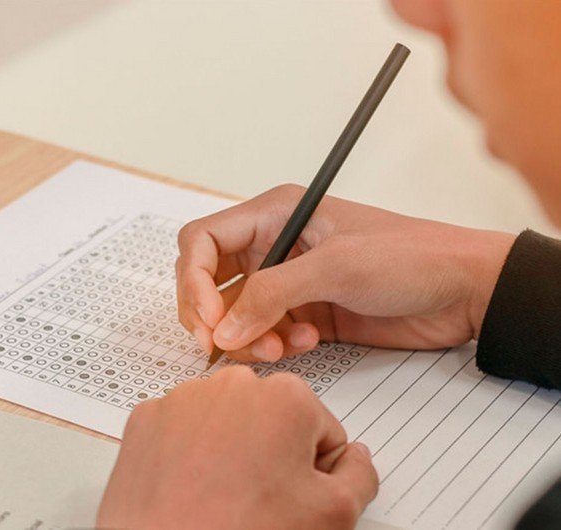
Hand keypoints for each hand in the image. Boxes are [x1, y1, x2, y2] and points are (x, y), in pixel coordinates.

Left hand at [96, 366, 376, 529]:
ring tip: (222, 497)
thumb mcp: (334, 514)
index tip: (296, 493)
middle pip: (269, 419)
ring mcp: (182, 399)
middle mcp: (232, 385)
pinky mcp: (146, 419)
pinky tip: (190, 488)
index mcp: (286, 396)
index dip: (314, 469)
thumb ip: (359, 475)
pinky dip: (186, 454)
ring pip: (223, 422)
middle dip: (270, 453)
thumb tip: (355, 458)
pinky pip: (180, 431)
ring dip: (228, 451)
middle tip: (259, 499)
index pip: (320, 429)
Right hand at [176, 185, 514, 361]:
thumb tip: (222, 329)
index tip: (209, 321)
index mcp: (273, 215)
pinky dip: (274, 346)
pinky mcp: (304, 314)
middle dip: (213, 317)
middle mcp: (273, 246)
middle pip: (209, 282)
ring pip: (235, 315)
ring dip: (247, 337)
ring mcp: (288, 283)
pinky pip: (265, 334)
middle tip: (222, 346)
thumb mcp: (335, 268)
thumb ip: (271, 296)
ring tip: (280, 348)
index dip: (192, 281)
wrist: (464, 290)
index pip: (202, 241)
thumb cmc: (410, 256)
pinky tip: (309, 342)